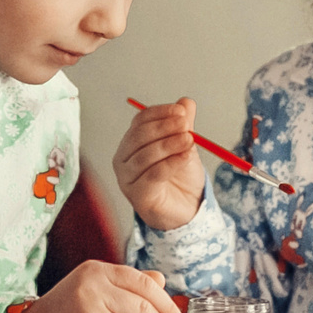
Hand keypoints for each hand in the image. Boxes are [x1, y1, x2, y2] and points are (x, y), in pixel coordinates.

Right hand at [113, 98, 207, 231]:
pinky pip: (153, 174)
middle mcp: (123, 160)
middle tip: (185, 125)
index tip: (181, 111)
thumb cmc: (181, 178)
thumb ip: (183, 126)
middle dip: (164, 127)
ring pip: (145, 155)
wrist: (186, 210)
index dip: (160, 113)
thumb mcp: (185, 146)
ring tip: (190, 140)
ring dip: (169, 144)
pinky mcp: (137, 195)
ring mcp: (127, 179)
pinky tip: (186, 157)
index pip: (139, 121)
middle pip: (139, 136)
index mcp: (131, 143)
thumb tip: (186, 102)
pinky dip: (171, 163)